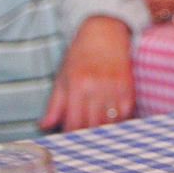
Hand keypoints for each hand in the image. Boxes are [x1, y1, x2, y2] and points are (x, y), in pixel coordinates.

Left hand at [39, 16, 134, 130]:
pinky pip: (126, 113)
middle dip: (88, 136)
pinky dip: (120, 121)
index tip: (70, 140)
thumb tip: (45, 125)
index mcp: (77, 85)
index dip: (71, 135)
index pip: (74, 122)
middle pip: (93, 125)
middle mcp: (97, 87)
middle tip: (84, 141)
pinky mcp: (129, 86)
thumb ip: (55, 104)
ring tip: (98, 134)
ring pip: (111, 122)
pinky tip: (113, 122)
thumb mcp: (62, 76)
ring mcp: (115, 86)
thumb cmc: (80, 54)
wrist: (105, 32)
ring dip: (104, 131)